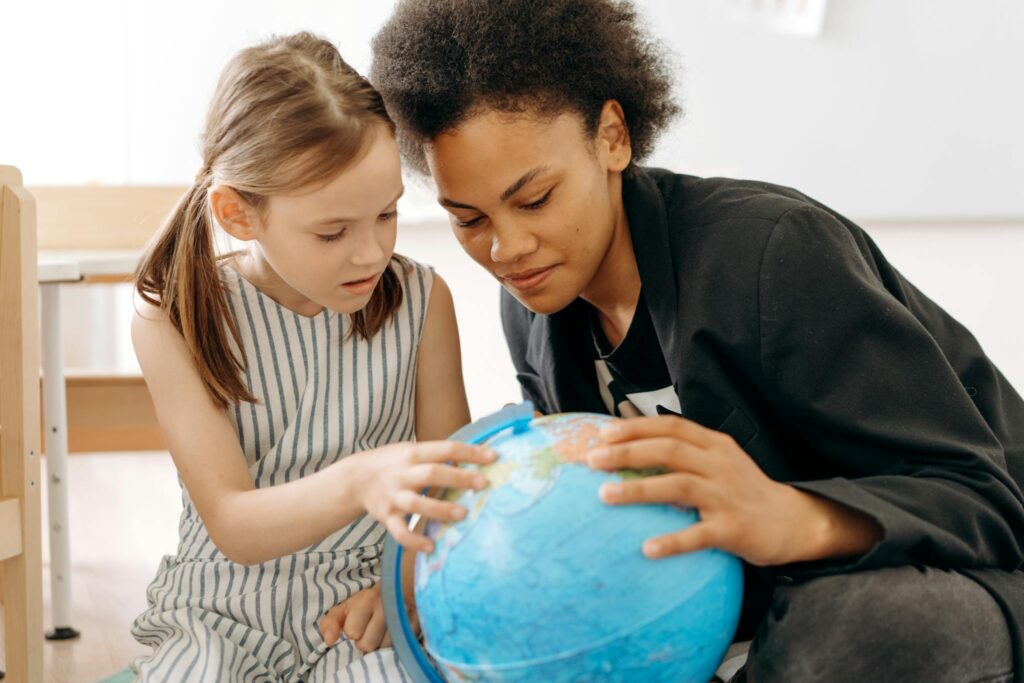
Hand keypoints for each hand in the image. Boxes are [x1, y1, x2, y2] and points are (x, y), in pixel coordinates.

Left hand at [319, 552, 420, 650]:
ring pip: (384, 648)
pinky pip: (399, 646)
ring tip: (383, 631)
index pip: (353, 632)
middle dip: (366, 641)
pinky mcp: (417, 624)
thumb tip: (329, 641)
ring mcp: (405, 614)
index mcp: (367, 599)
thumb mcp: (345, 608)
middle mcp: (387, 605)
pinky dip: (395, 643)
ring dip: (381, 644)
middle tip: (371, 629)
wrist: (399, 588)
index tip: (358, 622)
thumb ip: (330, 622)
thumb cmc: (367, 603)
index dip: (353, 631)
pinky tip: (394, 633)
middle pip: (368, 645)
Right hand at [351, 441, 495, 552]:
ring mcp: (394, 496)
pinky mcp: (387, 517)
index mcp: (413, 453)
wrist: (354, 479)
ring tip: (463, 514)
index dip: (469, 452)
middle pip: (432, 473)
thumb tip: (477, 456)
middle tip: (484, 483)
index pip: (445, 449)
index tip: (493, 457)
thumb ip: (438, 455)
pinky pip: (400, 531)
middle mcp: (403, 474)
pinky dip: (414, 540)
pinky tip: (431, 546)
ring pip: (417, 503)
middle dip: (459, 478)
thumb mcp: (411, 451)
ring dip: (440, 509)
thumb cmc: (393, 464)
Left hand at [586, 416, 809, 565]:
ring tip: (605, 495)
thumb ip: (685, 452)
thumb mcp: (718, 461)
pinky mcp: (733, 529)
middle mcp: (719, 465)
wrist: (792, 522)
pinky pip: (698, 535)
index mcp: (715, 445)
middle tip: (592, 460)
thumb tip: (631, 448)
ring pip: (678, 486)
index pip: (672, 426)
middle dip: (627, 453)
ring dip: (639, 489)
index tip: (603, 433)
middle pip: (669, 450)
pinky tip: (647, 549)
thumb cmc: (743, 491)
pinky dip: (673, 541)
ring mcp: (727, 496)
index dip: (637, 427)